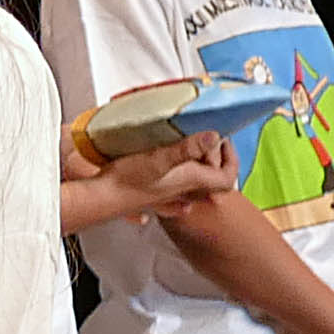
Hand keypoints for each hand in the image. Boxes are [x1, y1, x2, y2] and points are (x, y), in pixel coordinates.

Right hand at [62, 140, 242, 229]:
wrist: (102, 198)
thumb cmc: (128, 181)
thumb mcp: (160, 158)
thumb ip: (188, 147)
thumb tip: (214, 135)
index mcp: (191, 181)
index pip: (227, 178)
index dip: (231, 160)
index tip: (223, 141)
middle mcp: (183, 191)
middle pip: (212, 181)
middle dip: (215, 159)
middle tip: (207, 138)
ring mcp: (169, 195)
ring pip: (194, 185)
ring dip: (198, 167)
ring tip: (191, 146)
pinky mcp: (154, 194)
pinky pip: (175, 191)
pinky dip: (180, 182)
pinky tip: (172, 173)